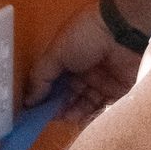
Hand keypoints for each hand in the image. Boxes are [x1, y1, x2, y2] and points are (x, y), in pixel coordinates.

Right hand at [26, 0, 142, 120]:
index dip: (46, 99)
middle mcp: (85, 73)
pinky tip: (84, 121)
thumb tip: (27, 101)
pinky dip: (95, 116)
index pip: (54, 86)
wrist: (122, 28)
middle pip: (70, 97)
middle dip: (61, 108)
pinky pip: (106, 107)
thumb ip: (41, 78)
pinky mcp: (120, 90)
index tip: (37, 113)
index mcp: (68, 61)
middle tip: (55, 116)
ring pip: (86, 104)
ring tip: (69, 117)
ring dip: (76, 113)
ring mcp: (103, 82)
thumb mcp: (56, 52)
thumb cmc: (85, 37)